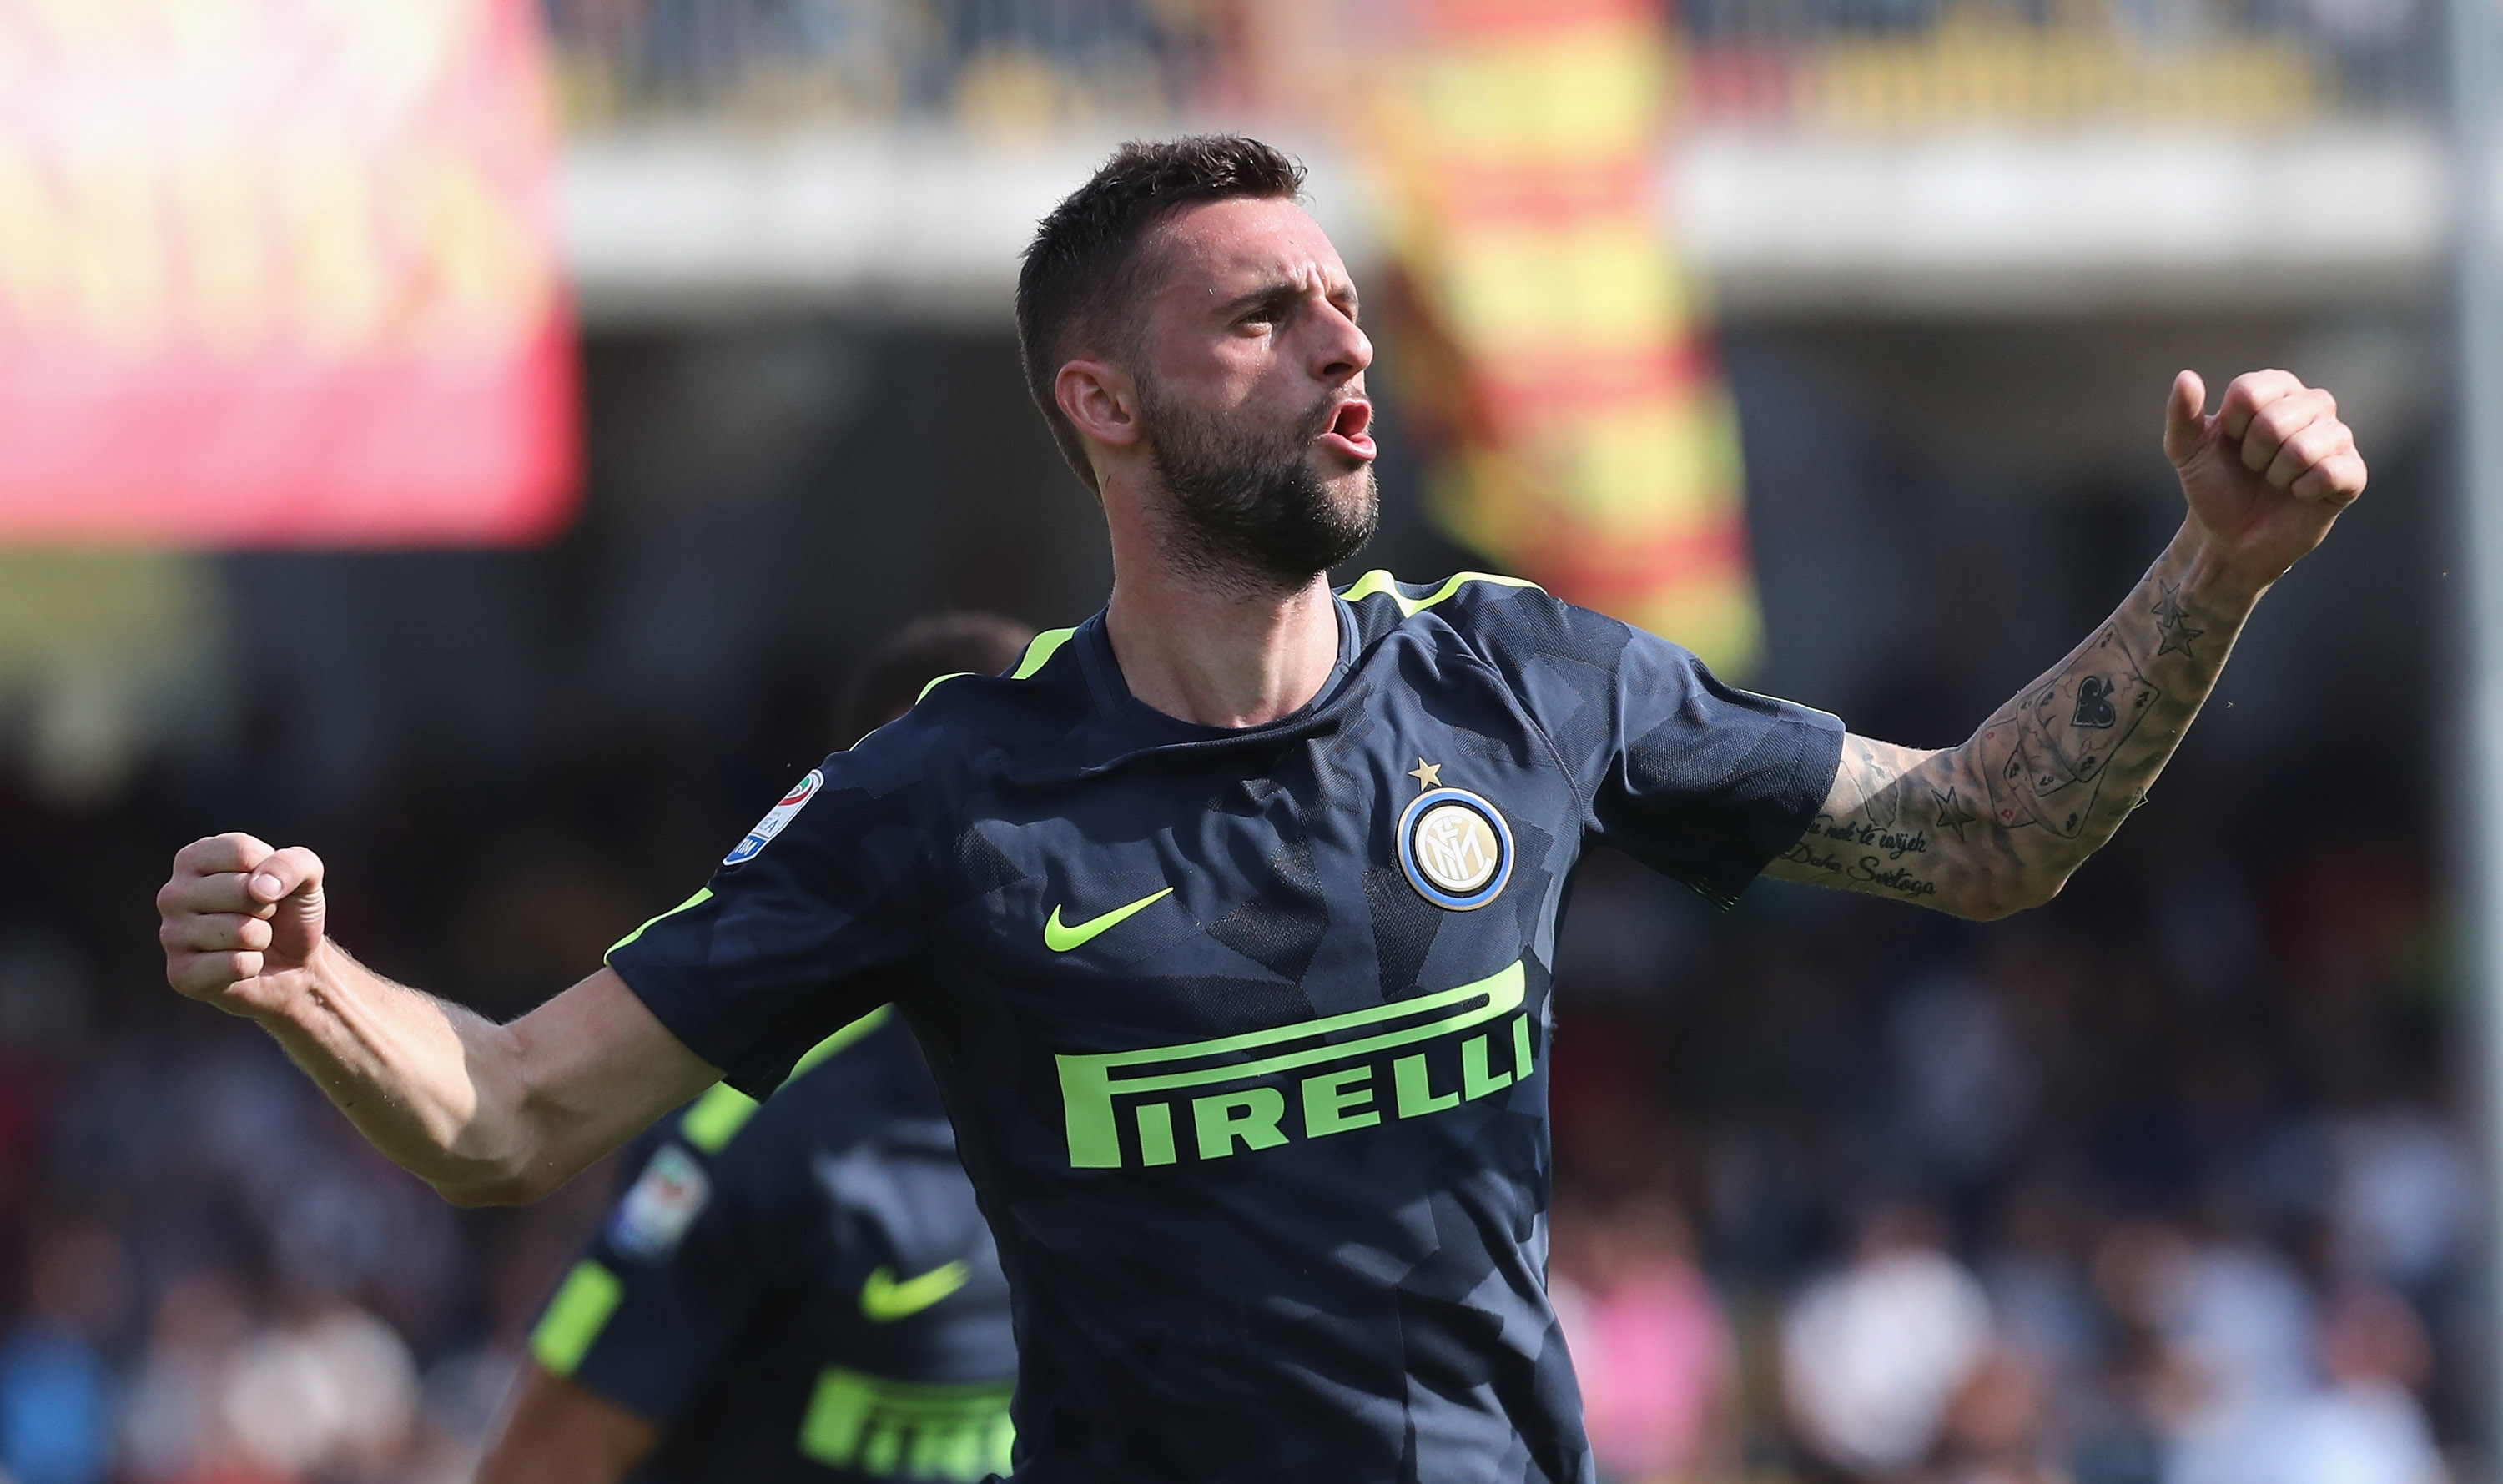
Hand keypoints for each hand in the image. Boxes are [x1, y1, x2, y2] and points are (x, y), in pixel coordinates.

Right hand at [157, 833, 329, 1017]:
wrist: (293, 965)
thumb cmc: (289, 912)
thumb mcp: (306, 875)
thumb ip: (293, 864)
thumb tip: (260, 888)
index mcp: (194, 859)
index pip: (242, 853)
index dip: (273, 873)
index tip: (267, 886)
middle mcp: (173, 894)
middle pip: (241, 891)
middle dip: (267, 908)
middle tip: (262, 918)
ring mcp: (171, 935)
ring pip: (241, 931)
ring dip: (261, 938)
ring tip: (252, 940)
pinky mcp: (180, 975)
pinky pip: (237, 965)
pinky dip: (253, 966)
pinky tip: (242, 966)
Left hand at [2165, 369, 2365, 597]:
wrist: (2232, 538)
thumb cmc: (2215, 485)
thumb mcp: (2187, 451)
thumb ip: (2182, 414)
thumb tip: (2186, 376)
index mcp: (2276, 389)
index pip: (2249, 392)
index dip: (2231, 426)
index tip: (2231, 442)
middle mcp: (2313, 404)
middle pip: (2275, 420)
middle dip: (2252, 454)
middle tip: (2253, 467)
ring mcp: (2337, 437)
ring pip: (2303, 448)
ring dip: (2276, 475)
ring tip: (2275, 481)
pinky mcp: (2352, 473)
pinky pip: (2331, 473)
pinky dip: (2302, 491)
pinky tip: (2299, 495)